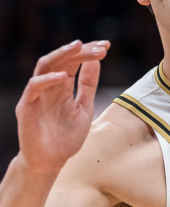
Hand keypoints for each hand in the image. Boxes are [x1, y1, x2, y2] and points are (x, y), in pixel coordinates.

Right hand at [16, 40, 109, 173]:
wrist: (51, 161)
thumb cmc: (66, 136)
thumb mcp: (84, 107)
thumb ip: (88, 85)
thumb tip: (96, 61)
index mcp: (62, 86)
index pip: (74, 62)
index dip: (89, 52)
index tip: (106, 45)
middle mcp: (49, 86)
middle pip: (62, 60)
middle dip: (81, 51)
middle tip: (100, 46)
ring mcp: (36, 95)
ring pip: (44, 66)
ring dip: (62, 55)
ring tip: (79, 47)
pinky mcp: (26, 107)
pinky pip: (34, 87)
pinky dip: (47, 79)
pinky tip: (64, 76)